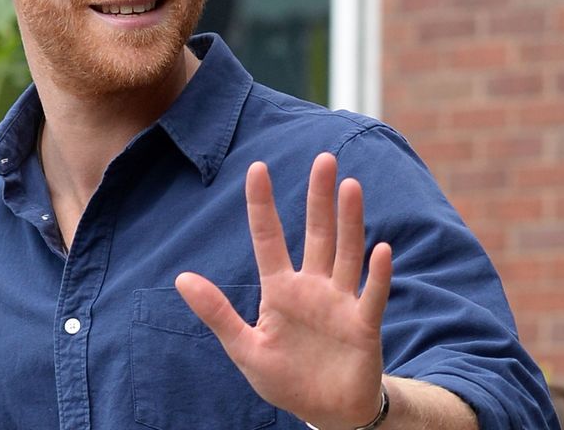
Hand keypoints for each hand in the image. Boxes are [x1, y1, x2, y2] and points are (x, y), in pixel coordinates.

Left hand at [175, 152, 392, 429]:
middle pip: (317, 233)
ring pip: (346, 253)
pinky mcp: (364, 325)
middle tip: (323, 159)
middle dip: (319, 197)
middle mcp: (313, 287)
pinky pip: (372, 295)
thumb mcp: (244, 348)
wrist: (325, 412)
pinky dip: (378, 274)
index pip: (269, 238)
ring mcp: (341, 302)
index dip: (262, 204)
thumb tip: (181, 278)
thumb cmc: (285, 378)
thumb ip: (217, 313)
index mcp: (280, 289)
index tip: (257, 167)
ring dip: (350, 221)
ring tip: (351, 186)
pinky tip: (381, 249)